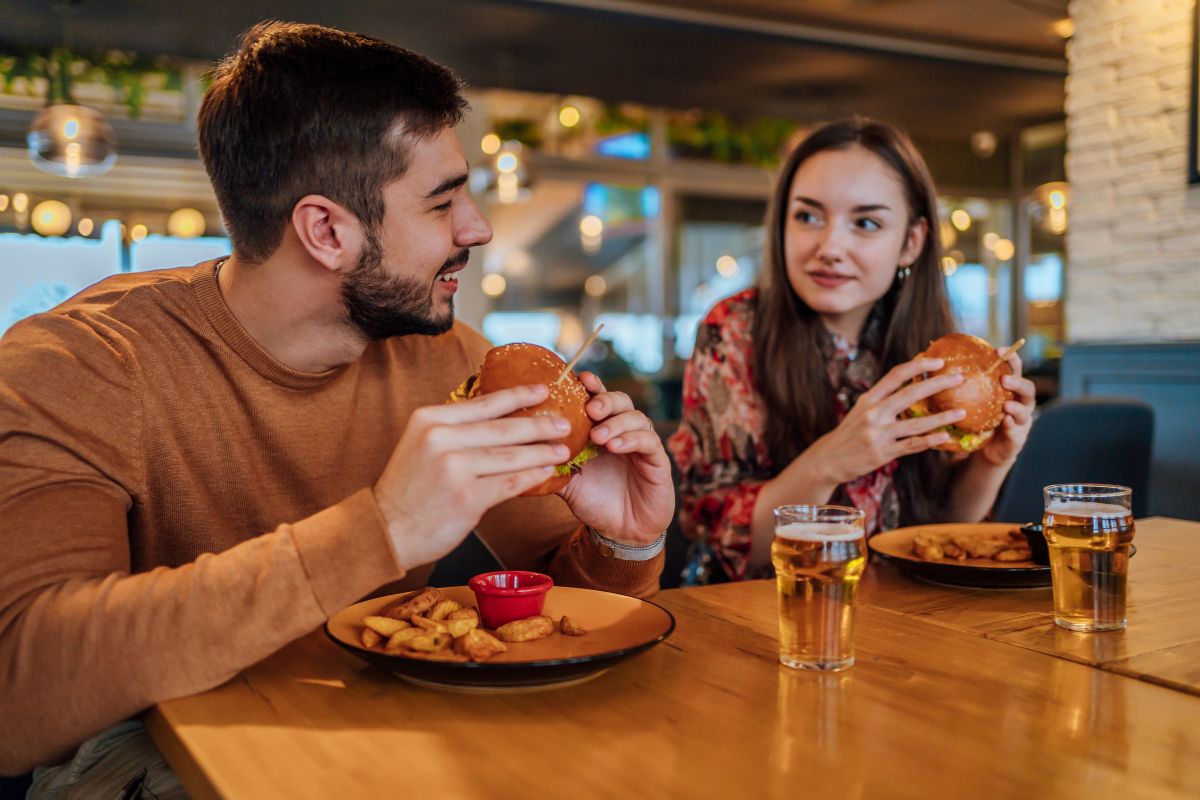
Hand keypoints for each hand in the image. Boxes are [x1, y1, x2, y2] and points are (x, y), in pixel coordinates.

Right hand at [373, 385, 568, 568]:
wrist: (386, 530)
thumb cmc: (409, 489)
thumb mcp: (421, 444)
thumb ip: (454, 429)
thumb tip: (497, 416)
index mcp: (430, 419)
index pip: (484, 403)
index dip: (518, 395)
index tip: (543, 390)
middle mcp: (441, 438)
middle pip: (503, 428)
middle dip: (539, 425)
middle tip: (564, 423)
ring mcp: (454, 468)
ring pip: (510, 455)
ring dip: (542, 452)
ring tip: (563, 449)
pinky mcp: (467, 497)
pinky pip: (510, 483)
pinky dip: (533, 477)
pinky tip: (548, 473)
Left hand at [556, 372, 674, 544]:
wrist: (620, 532)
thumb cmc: (594, 502)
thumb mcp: (567, 481)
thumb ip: (550, 462)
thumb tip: (519, 450)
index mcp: (601, 430)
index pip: (599, 399)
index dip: (592, 386)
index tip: (580, 378)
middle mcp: (623, 432)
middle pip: (621, 401)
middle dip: (606, 400)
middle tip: (591, 409)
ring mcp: (642, 445)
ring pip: (637, 418)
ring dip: (616, 423)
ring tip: (598, 436)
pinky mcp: (658, 461)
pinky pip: (649, 441)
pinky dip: (632, 439)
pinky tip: (616, 446)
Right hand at [800, 357, 966, 485]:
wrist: (829, 458)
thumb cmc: (851, 432)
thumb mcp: (861, 409)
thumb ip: (883, 398)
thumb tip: (911, 383)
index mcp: (868, 399)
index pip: (895, 375)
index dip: (917, 366)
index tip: (938, 361)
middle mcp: (873, 413)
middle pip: (910, 394)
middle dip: (937, 384)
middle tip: (959, 378)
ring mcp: (878, 434)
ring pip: (916, 423)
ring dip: (941, 417)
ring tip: (961, 412)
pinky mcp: (883, 453)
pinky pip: (912, 445)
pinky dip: (930, 441)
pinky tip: (945, 436)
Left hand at [976, 349, 1035, 468]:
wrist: (987, 450)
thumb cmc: (979, 419)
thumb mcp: (975, 400)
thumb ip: (965, 383)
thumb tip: (933, 361)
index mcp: (1011, 389)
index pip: (1015, 369)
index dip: (1011, 358)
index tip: (998, 350)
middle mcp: (1021, 403)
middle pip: (1028, 389)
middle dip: (1017, 383)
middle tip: (1004, 379)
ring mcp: (1021, 422)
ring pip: (1025, 412)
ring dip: (1016, 407)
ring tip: (1007, 405)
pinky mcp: (1017, 439)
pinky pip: (1017, 432)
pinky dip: (1012, 426)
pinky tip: (1005, 422)